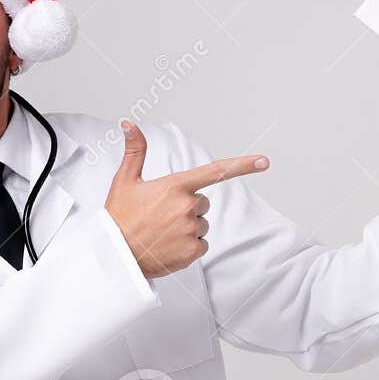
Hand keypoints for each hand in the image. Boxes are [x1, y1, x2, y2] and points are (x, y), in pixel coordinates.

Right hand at [105, 120, 268, 278]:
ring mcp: (191, 230)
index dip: (242, 165)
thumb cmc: (119, 217)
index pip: (216, 171)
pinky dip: (187, 247)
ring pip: (202, 225)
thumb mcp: (125, 181)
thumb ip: (135, 151)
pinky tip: (167, 246)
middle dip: (187, 208)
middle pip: (202, 203)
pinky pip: (200, 245)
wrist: (114, 255)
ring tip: (162, 232)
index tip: (264, 161)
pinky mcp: (191, 252)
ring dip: (187, 228)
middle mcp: (187, 207)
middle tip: (161, 216)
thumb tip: (130, 124)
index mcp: (176, 186)